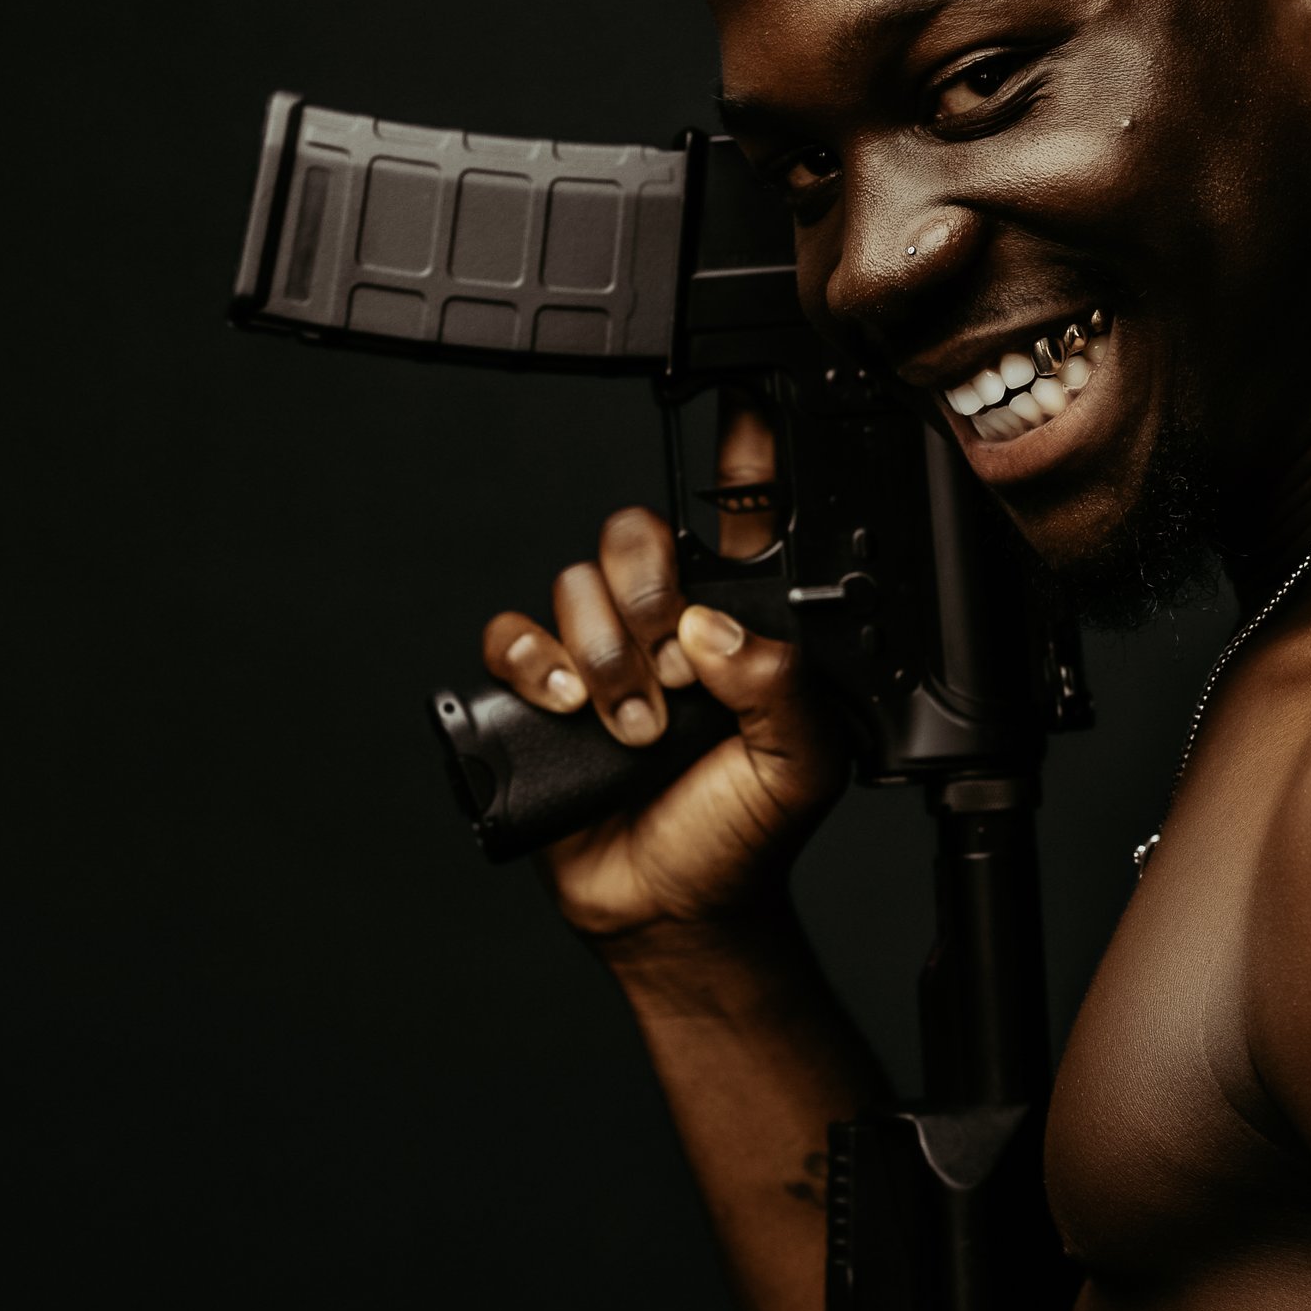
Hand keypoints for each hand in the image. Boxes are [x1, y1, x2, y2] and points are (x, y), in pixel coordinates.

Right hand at [477, 406, 849, 940]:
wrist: (674, 910)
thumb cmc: (743, 836)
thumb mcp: (800, 767)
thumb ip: (782, 688)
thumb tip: (709, 630)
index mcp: (738, 624)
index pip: (743, 516)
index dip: (742, 454)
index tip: (742, 399)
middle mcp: (664, 624)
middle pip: (633, 537)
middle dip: (646, 596)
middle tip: (673, 673)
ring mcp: (598, 654)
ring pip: (572, 584)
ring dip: (601, 656)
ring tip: (633, 729)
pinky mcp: (538, 690)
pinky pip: (510, 633)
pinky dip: (531, 661)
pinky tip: (564, 705)